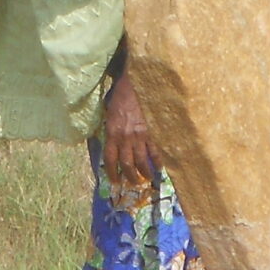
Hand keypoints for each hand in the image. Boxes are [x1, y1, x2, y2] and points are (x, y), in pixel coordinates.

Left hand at [101, 70, 157, 186]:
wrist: (136, 85)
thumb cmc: (121, 98)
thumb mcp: (109, 115)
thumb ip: (111, 131)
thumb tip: (112, 145)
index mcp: (112, 133)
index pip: (109, 159)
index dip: (111, 173)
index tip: (114, 181)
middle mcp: (125, 138)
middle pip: (126, 164)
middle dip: (130, 177)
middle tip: (133, 183)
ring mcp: (139, 136)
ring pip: (141, 161)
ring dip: (144, 173)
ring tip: (145, 179)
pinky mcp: (152, 133)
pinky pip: (155, 152)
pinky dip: (158, 162)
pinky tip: (159, 168)